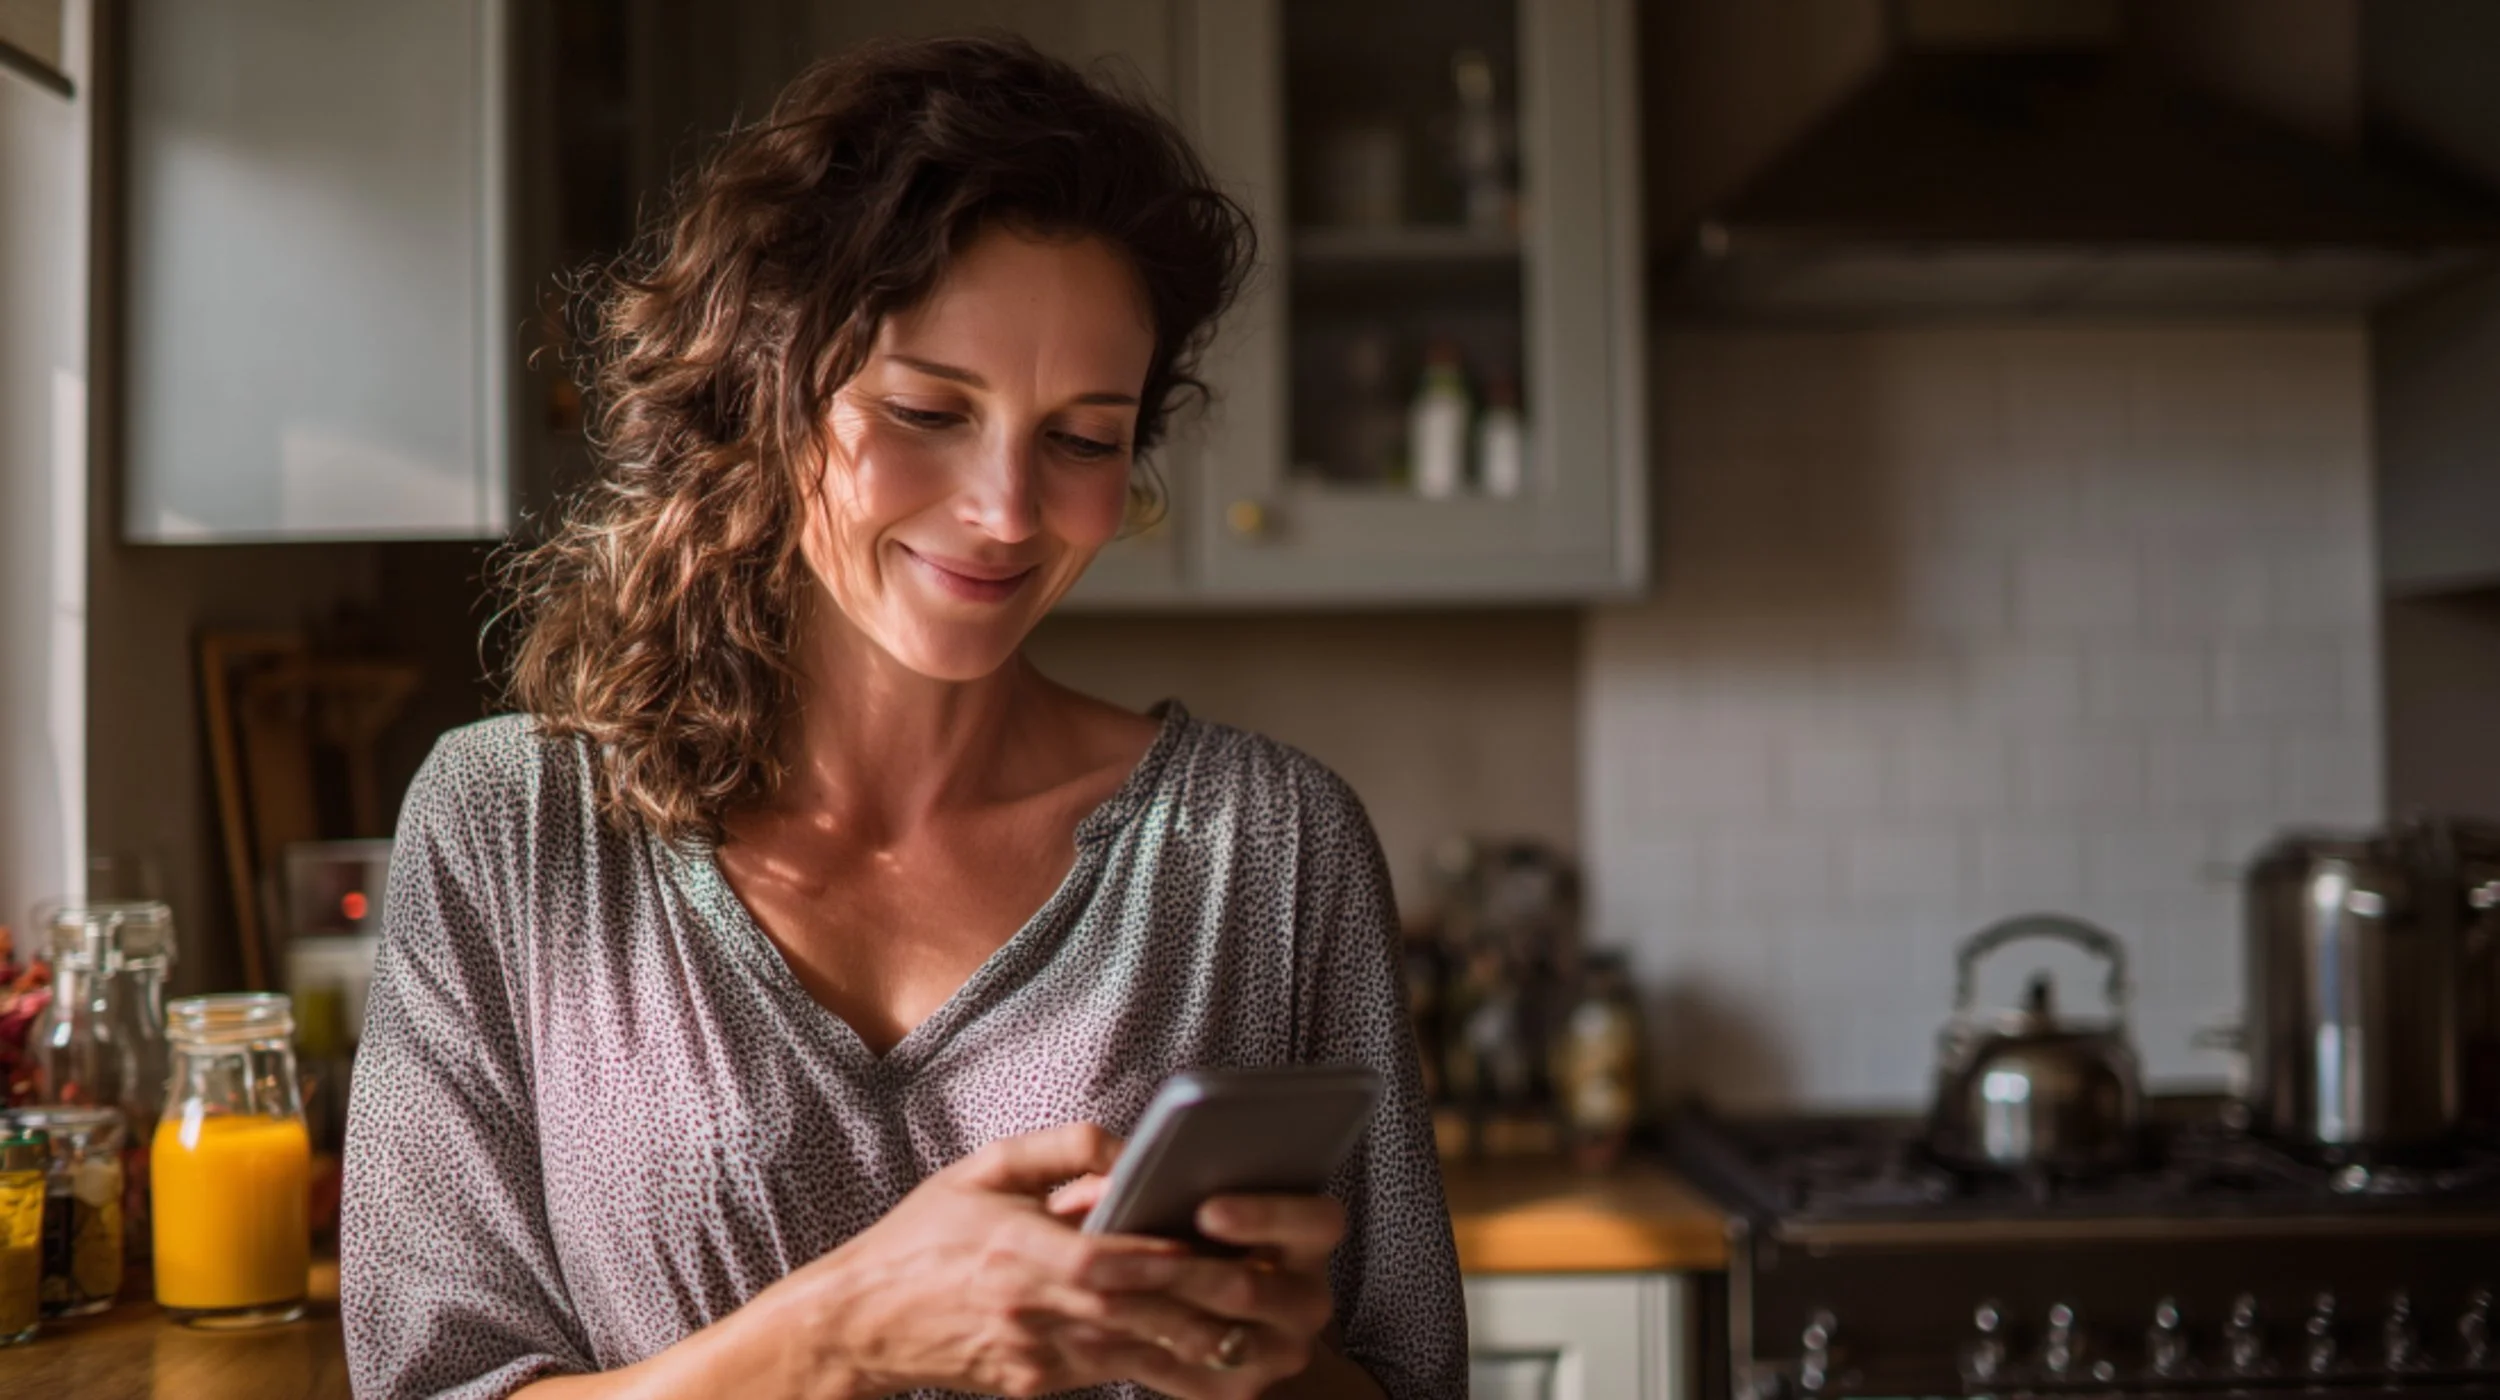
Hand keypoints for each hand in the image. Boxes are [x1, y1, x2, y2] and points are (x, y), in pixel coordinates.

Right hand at [763, 1122, 1328, 1398]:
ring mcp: (1036, 1357)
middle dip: (1209, 1305)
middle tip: (1273, 1290)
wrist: (856, 1326)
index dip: (1165, 1257)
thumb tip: (1130, 1148)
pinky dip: (1171, 1368)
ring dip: (1205, 1346)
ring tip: (1267, 1329)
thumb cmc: (921, 1237)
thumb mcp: (979, 1169)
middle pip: (1136, 1313)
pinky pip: (1118, 1376)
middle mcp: (1029, 1310)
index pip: (1102, 1259)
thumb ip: (1059, 1148)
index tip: (1225, 1245)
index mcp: (1013, 1249)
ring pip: (1137, 1356)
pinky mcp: (1038, 1386)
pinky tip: (1219, 1357)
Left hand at [1046, 1185, 1348, 1398]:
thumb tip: (1128, 1176)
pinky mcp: (1241, 1392)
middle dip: (1176, 1270)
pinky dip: (1127, 1352)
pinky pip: (1180, 1375)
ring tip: (1086, 1292)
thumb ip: (1193, 1180)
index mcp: (1314, 1240)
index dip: (1264, 1215)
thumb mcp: (1223, 1200)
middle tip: (1113, 1259)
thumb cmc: (1217, 1237)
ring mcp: (1279, 1353)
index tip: (1206, 1210)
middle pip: (1247, 1287)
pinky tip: (1081, 1331)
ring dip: (1140, 1313)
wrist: (1245, 1322)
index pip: (1317, 1221)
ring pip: (1207, 1336)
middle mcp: (1309, 1301)